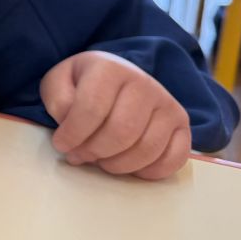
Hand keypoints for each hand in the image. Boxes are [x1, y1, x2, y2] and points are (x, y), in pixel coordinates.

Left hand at [40, 51, 191, 179]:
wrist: (114, 78)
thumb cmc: (83, 84)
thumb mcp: (58, 83)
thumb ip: (58, 101)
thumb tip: (72, 126)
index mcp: (110, 68)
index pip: (92, 108)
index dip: (73, 134)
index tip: (61, 144)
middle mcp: (144, 82)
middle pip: (122, 132)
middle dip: (95, 152)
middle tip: (80, 156)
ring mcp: (167, 103)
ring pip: (147, 148)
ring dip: (118, 165)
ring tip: (101, 161)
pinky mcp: (182, 124)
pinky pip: (175, 158)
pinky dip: (150, 172)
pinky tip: (129, 167)